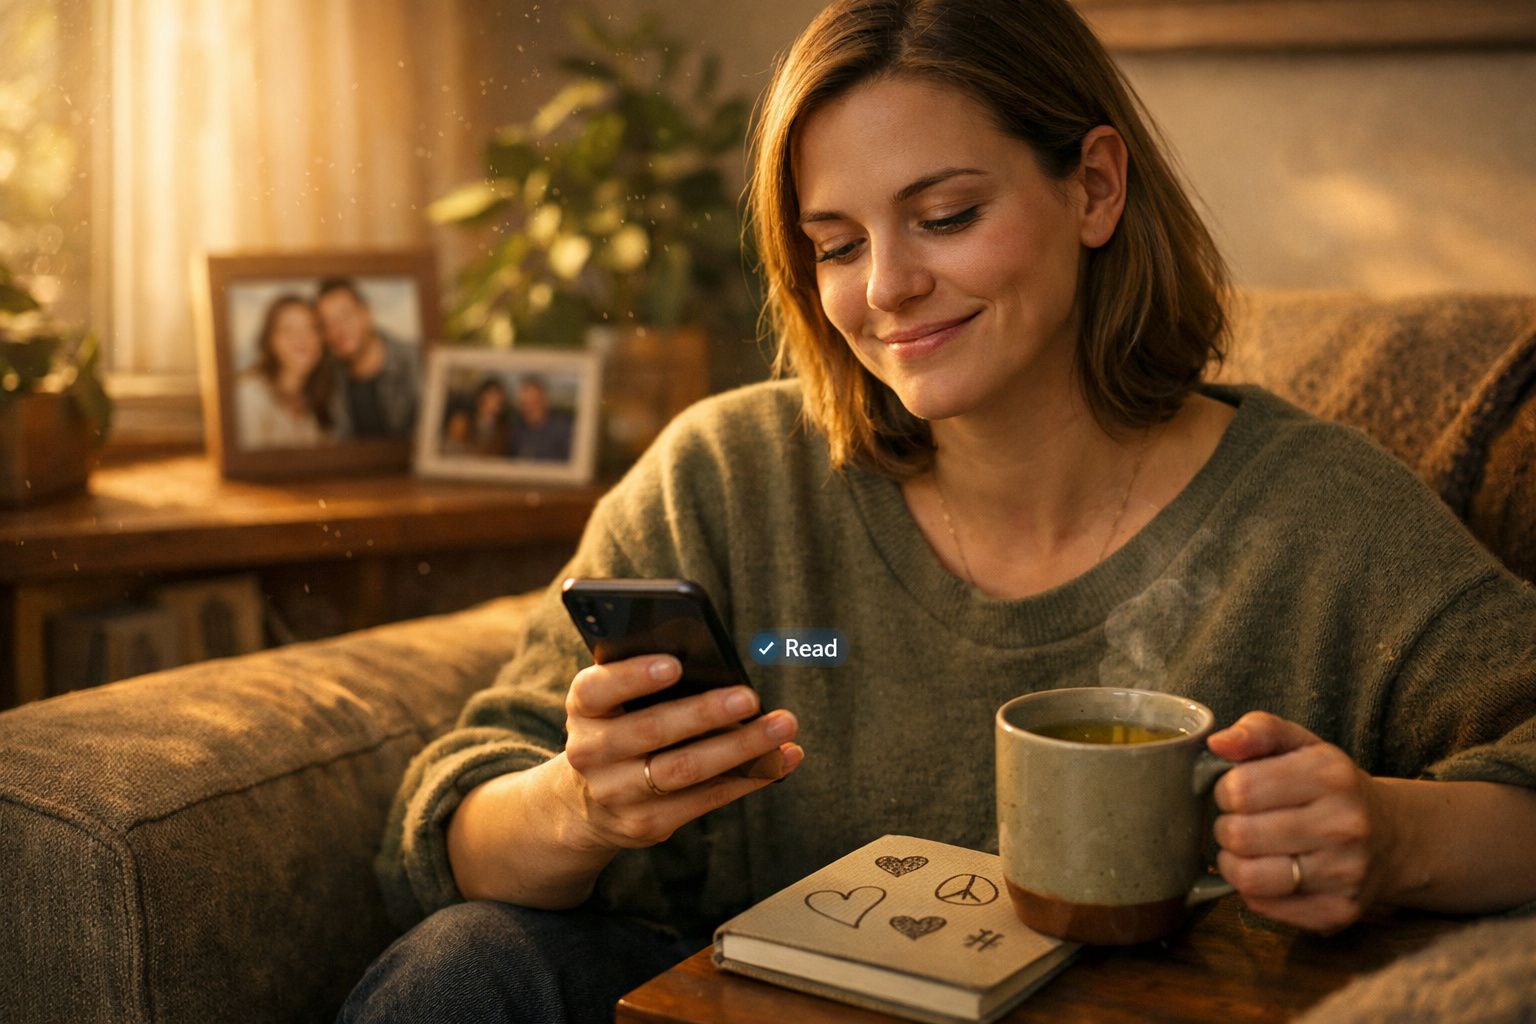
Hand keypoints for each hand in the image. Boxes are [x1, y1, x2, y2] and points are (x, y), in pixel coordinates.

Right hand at [555, 653, 802, 853]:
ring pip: (685, 769)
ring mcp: (617, 792)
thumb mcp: (616, 703)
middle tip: (750, 697)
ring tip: (782, 727)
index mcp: (584, 708)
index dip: (634, 676)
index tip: (674, 665)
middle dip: (706, 712)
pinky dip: (748, 777)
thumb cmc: (621, 729)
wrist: (589, 802)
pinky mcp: (646, 824)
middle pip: (652, 730)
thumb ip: (649, 684)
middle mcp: (591, 752)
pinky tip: (779, 760)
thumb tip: (721, 670)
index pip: (598, 689)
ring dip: (741, 747)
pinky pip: (705, 799)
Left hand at [1208, 711, 1397, 931]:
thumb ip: (1257, 731)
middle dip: (1225, 828)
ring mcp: (1345, 874)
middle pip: (1239, 835)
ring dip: (1232, 864)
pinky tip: (1268, 873)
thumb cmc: (1331, 787)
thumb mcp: (1300, 743)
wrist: (1392, 837)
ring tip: (1245, 851)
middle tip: (1238, 823)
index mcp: (1331, 775)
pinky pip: (1264, 908)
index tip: (1236, 793)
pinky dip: (1253, 891)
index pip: (1240, 789)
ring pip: (1249, 878)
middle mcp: (1345, 825)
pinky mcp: (1338, 912)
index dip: (1224, 791)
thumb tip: (1217, 743)